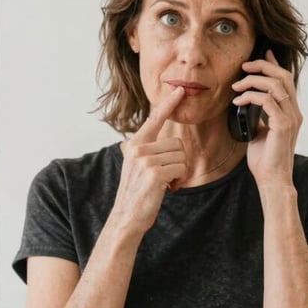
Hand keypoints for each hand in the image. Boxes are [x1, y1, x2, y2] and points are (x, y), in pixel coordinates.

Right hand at [112, 86, 186, 234]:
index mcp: (134, 144)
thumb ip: (149, 150)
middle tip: (164, 178)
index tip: (180, 90)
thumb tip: (168, 142)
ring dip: (178, 173)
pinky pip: (181, 168)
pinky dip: (179, 181)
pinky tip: (166, 189)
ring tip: (163, 184)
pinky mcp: (154, 173)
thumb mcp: (137, 166)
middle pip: (177, 143)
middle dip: (177, 162)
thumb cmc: (137, 193)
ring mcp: (145, 160)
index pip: (155, 119)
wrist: (127, 216)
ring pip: (181, 157)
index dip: (169, 104)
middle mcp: (138, 148)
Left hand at [231, 49, 301, 187]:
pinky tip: (237, 102)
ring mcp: (290, 118)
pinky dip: (250, 97)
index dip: (274, 64)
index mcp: (290, 113)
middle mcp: (294, 112)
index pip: (286, 81)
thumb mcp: (259, 134)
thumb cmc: (264, 160)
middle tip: (244, 66)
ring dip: (253, 81)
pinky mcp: (282, 125)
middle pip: (283, 77)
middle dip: (263, 66)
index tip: (262, 54)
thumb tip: (247, 108)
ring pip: (276, 85)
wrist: (271, 179)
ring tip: (236, 87)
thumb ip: (259, 119)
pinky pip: (267, 101)